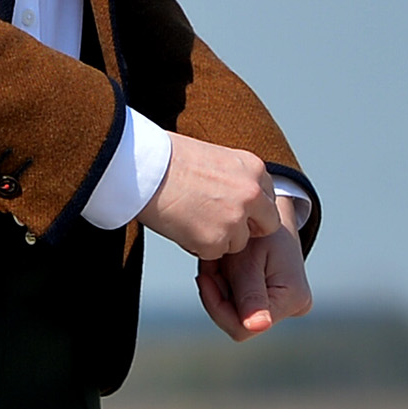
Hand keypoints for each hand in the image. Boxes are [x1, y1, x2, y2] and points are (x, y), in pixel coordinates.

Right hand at [138, 131, 281, 261]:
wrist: (140, 166)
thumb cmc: (166, 156)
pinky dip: (197, 244)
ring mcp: (234, 220)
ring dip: (219, 237)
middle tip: (219, 221)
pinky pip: (213, 253)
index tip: (231, 205)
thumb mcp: (212, 155)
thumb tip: (236, 195)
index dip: (250, 206)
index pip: (268, 198)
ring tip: (189, 216)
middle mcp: (251, 195)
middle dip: (246, 227)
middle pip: (266, 225)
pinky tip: (180, 224)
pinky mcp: (215, 242)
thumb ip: (234, 177)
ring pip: (238, 243)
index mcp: (253, 168)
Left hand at [197, 195, 314, 341]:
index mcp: (293, 299)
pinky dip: (224, 284)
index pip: (243, 326)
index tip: (205, 276)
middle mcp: (294, 307)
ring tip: (219, 260)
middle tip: (212, 262)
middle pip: (237, 320)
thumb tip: (258, 327)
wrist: (270, 212)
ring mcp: (285, 304)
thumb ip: (250, 295)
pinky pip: (238, 302)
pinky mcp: (273, 299)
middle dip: (218, 293)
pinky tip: (224, 266)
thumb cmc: (259, 231)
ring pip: (234, 311)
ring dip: (219, 286)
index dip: (217, 305)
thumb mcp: (248, 261)